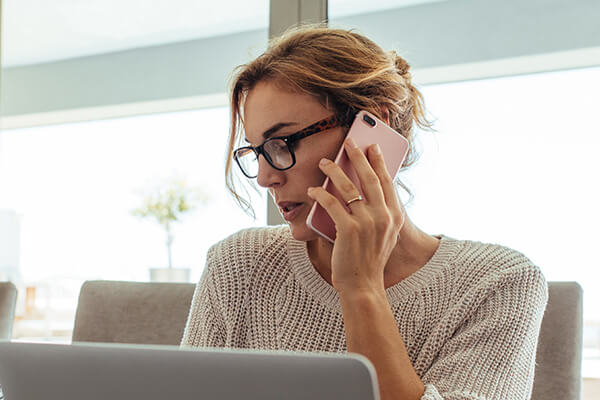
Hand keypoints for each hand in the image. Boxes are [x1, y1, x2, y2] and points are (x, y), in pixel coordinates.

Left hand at [307, 138, 405, 295]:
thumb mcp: (383, 236)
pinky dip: (320, 194)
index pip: (387, 182)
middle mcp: (384, 217)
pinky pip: (331, 203)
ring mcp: (367, 223)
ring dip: (334, 170)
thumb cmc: (368, 260)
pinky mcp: (348, 230)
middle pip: (369, 178)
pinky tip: (313, 190)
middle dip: (357, 156)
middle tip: (348, 143)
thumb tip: (363, 190)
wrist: (362, 286)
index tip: (371, 147)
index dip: (378, 162)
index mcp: (395, 217)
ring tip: (324, 162)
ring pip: (348, 187)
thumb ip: (380, 214)